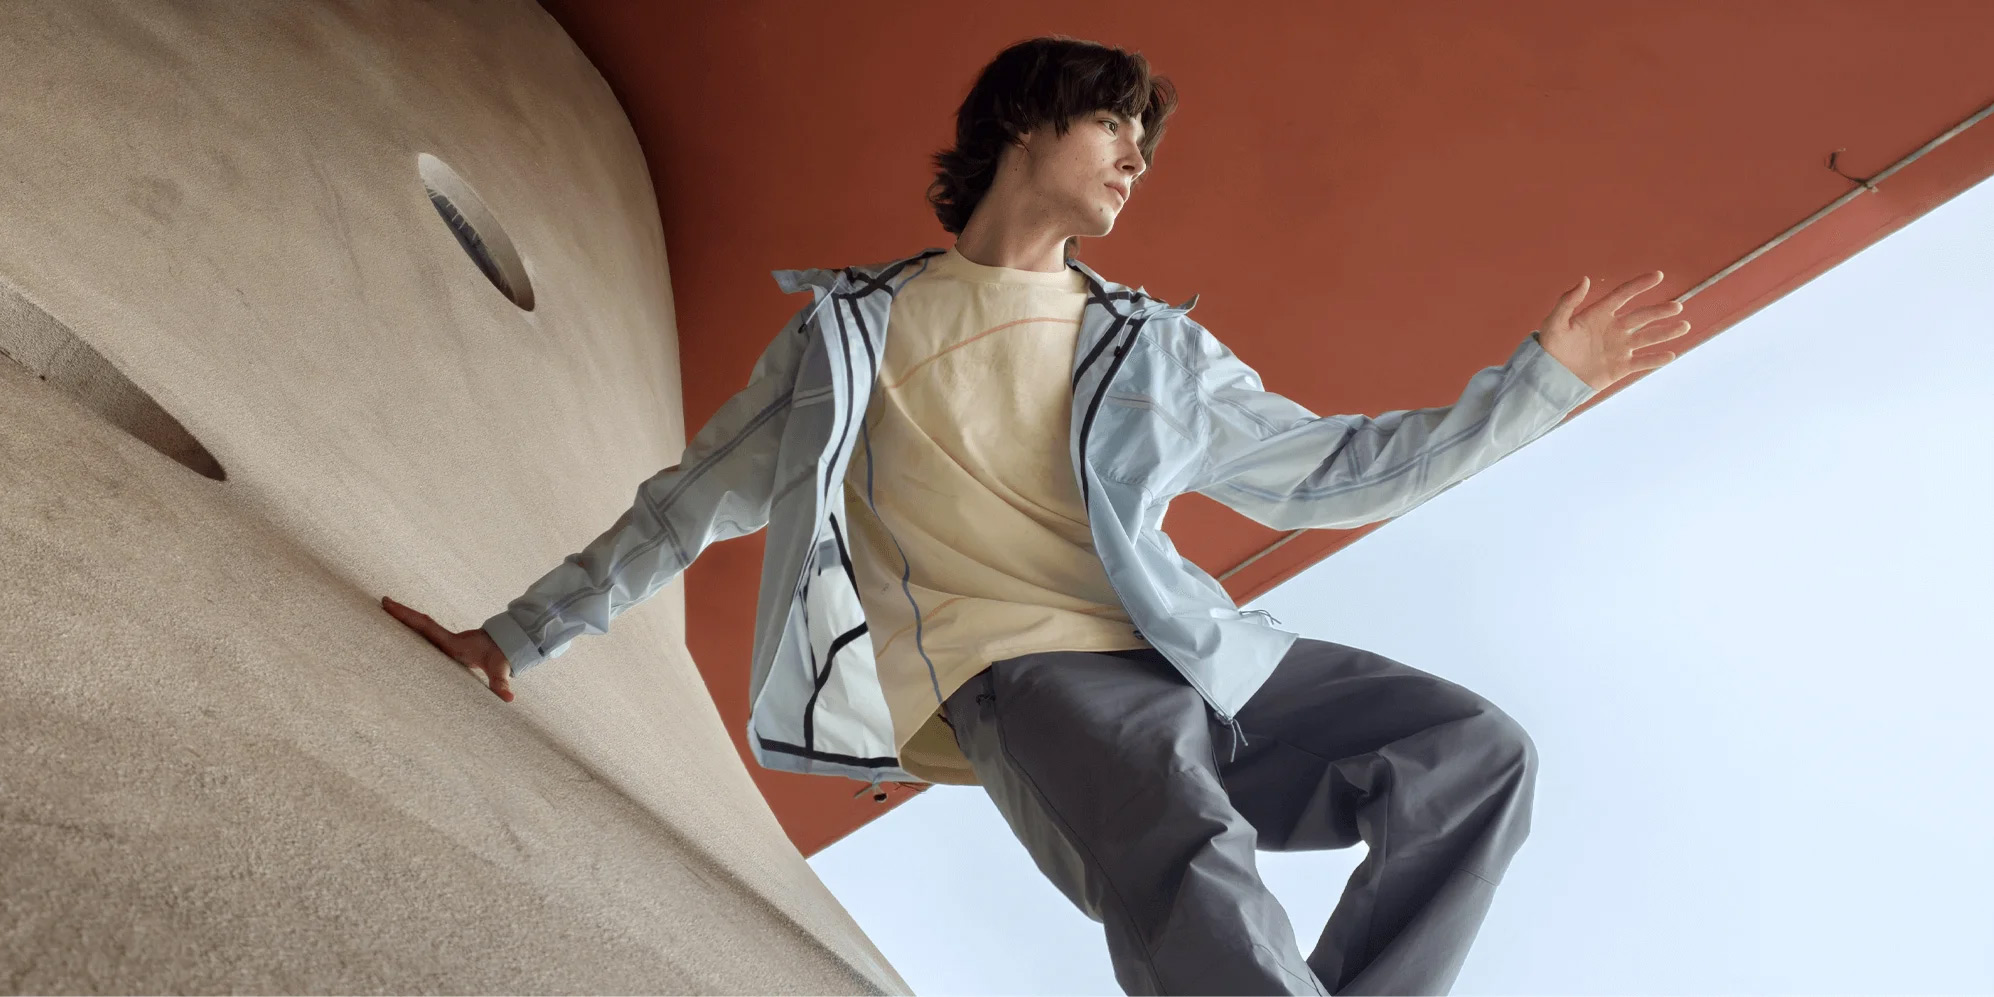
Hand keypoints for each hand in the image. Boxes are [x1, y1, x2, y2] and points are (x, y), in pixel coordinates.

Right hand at [380, 595, 514, 701]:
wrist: (507, 647)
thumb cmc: (501, 658)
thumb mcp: (499, 670)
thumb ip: (500, 684)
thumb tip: (508, 698)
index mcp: (451, 643)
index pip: (426, 627)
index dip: (408, 617)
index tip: (390, 604)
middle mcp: (445, 640)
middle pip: (419, 624)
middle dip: (401, 614)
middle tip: (382, 601)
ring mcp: (445, 642)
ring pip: (421, 630)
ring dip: (405, 622)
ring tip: (384, 612)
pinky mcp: (446, 647)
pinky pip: (426, 637)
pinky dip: (413, 632)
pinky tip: (401, 634)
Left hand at [1536, 271, 1693, 390]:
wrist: (1549, 377)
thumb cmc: (1549, 348)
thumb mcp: (1554, 323)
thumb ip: (1567, 302)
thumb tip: (1584, 280)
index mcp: (1599, 314)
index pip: (1623, 296)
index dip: (1639, 285)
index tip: (1657, 276)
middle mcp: (1613, 329)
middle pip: (1641, 316)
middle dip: (1660, 311)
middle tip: (1677, 307)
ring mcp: (1618, 348)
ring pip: (1647, 337)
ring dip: (1666, 332)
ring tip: (1684, 326)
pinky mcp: (1619, 368)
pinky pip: (1642, 362)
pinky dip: (1656, 359)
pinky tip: (1671, 354)